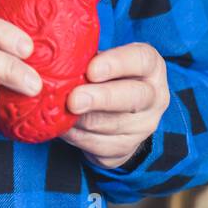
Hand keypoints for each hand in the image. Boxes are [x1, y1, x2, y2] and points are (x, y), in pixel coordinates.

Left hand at [61, 42, 169, 168]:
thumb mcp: (98, 60)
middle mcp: (154, 97)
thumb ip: (83, 59)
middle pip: (132, 97)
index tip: (91, 70)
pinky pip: (98, 146)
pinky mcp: (127, 148)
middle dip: (100, 98)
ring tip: (57, 111)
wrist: (113, 111)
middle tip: (73, 100)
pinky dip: (76, 137)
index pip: (141, 60)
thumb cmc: (101, 75)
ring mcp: (143, 126)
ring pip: (111, 125)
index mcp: (149, 67)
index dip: (116, 64)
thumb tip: (53, 60)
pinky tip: (61, 128)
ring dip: (80, 120)